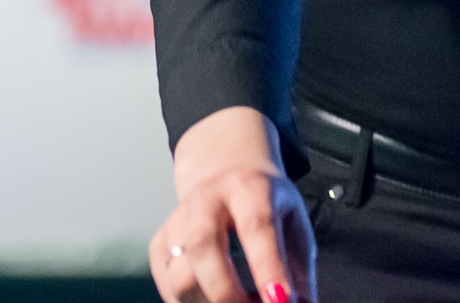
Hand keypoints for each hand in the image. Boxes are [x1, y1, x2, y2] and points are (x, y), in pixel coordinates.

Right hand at [150, 106, 313, 302]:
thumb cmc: (264, 202)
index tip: (280, 302)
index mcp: (248, 189)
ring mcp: (177, 220)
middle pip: (204, 248)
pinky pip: (166, 284)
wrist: (225, 170)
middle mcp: (206, 200)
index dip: (268, 269)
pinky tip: (211, 301)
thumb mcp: (293, 223)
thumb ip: (299, 270)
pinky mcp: (160, 241)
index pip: (256, 227)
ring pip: (178, 275)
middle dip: (225, 293)